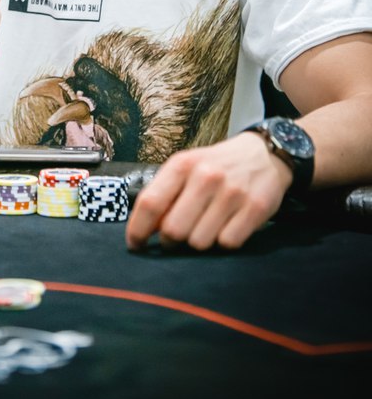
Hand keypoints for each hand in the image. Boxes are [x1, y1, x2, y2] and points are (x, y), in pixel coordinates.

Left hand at [125, 133, 293, 251]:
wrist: (263, 154)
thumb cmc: (216, 165)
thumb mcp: (186, 168)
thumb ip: (165, 194)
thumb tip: (145, 230)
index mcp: (182, 164)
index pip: (150, 203)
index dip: (137, 230)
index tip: (135, 244)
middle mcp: (206, 177)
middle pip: (173, 230)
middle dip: (171, 240)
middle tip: (177, 236)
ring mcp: (232, 193)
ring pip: (199, 242)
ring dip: (199, 241)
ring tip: (206, 225)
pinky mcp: (255, 208)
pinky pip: (228, 244)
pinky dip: (224, 241)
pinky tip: (227, 225)